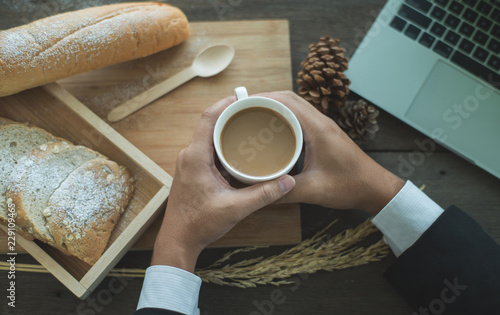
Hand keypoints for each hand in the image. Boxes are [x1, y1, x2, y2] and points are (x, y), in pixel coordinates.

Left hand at [151, 96, 295, 271]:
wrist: (178, 240)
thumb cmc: (199, 224)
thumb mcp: (235, 208)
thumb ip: (263, 194)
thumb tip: (289, 181)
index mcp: (195, 157)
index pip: (209, 118)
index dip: (225, 103)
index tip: (244, 97)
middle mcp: (189, 155)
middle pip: (210, 124)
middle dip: (231, 116)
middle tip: (254, 112)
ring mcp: (189, 163)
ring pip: (209, 138)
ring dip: (227, 131)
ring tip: (250, 127)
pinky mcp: (192, 171)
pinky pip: (208, 150)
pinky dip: (223, 146)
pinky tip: (240, 151)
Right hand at [257, 91, 404, 215]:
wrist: (375, 187)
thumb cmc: (350, 185)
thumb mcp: (313, 191)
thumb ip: (285, 192)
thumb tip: (260, 193)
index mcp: (318, 129)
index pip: (287, 101)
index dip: (263, 98)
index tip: (243, 103)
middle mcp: (322, 122)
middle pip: (289, 99)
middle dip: (265, 100)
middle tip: (243, 109)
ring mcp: (324, 127)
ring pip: (296, 106)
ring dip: (275, 107)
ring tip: (254, 116)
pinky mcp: (325, 135)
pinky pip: (301, 118)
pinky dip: (285, 117)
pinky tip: (274, 131)